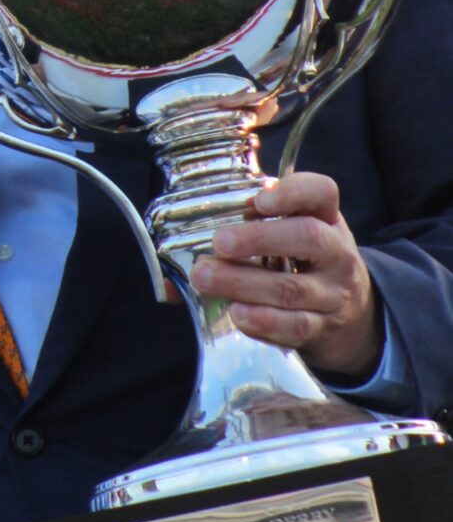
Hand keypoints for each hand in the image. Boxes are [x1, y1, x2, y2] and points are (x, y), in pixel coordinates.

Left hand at [190, 171, 380, 376]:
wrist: (352, 318)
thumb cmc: (304, 263)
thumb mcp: (288, 237)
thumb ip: (243, 232)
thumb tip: (170, 261)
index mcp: (325, 218)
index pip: (321, 192)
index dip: (292, 192)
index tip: (259, 200)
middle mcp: (336, 252)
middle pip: (308, 238)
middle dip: (259, 239)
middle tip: (219, 242)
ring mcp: (333, 294)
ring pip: (292, 288)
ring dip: (244, 283)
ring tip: (205, 279)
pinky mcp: (324, 329)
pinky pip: (295, 326)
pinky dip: (264, 322)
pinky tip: (237, 314)